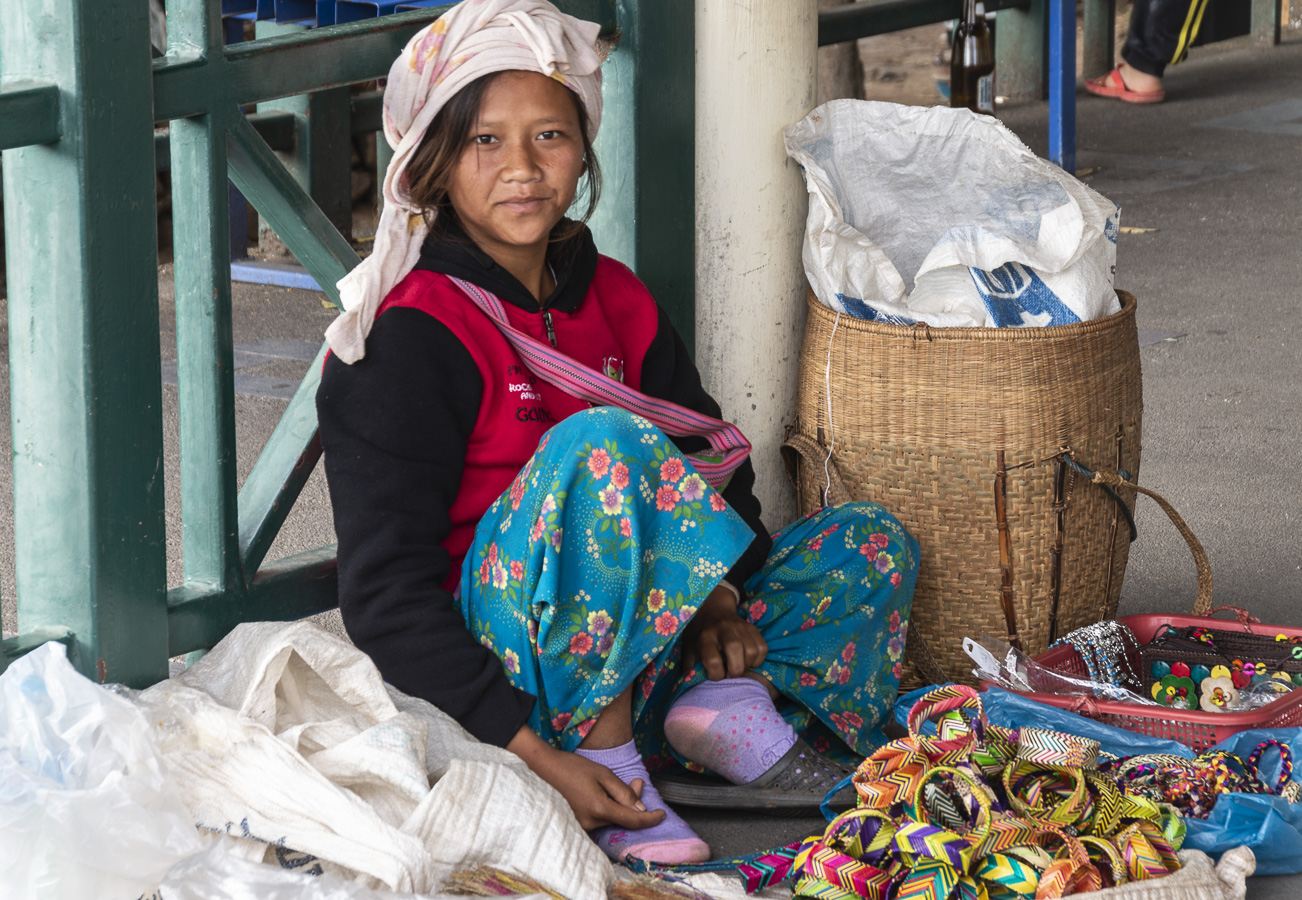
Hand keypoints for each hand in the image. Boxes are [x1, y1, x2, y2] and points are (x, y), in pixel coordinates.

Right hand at [507, 726, 665, 830]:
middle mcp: (591, 824)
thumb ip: (623, 792)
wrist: (543, 769)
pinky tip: (608, 794)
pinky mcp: (577, 825)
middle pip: (622, 819)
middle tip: (638, 781)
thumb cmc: (573, 767)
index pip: (632, 820)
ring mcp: (582, 827)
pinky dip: (609, 809)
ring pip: (611, 819)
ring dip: (621, 804)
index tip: (662, 814)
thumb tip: (641, 810)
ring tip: (622, 784)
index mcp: (600, 810)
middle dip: (634, 803)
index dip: (650, 819)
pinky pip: (600, 820)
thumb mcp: (603, 774)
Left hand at [682, 585, 767, 680]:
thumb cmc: (699, 634)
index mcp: (705, 636)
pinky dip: (758, 659)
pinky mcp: (752, 627)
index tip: (715, 676)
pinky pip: (762, 647)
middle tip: (730, 674)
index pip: (712, 660)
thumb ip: (689, 667)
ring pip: (752, 650)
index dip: (715, 675)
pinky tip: (748, 661)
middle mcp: (723, 629)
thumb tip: (691, 684)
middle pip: (735, 649)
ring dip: (748, 665)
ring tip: (739, 667)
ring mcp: (740, 626)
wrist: (711, 610)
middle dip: (735, 670)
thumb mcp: (688, 648)